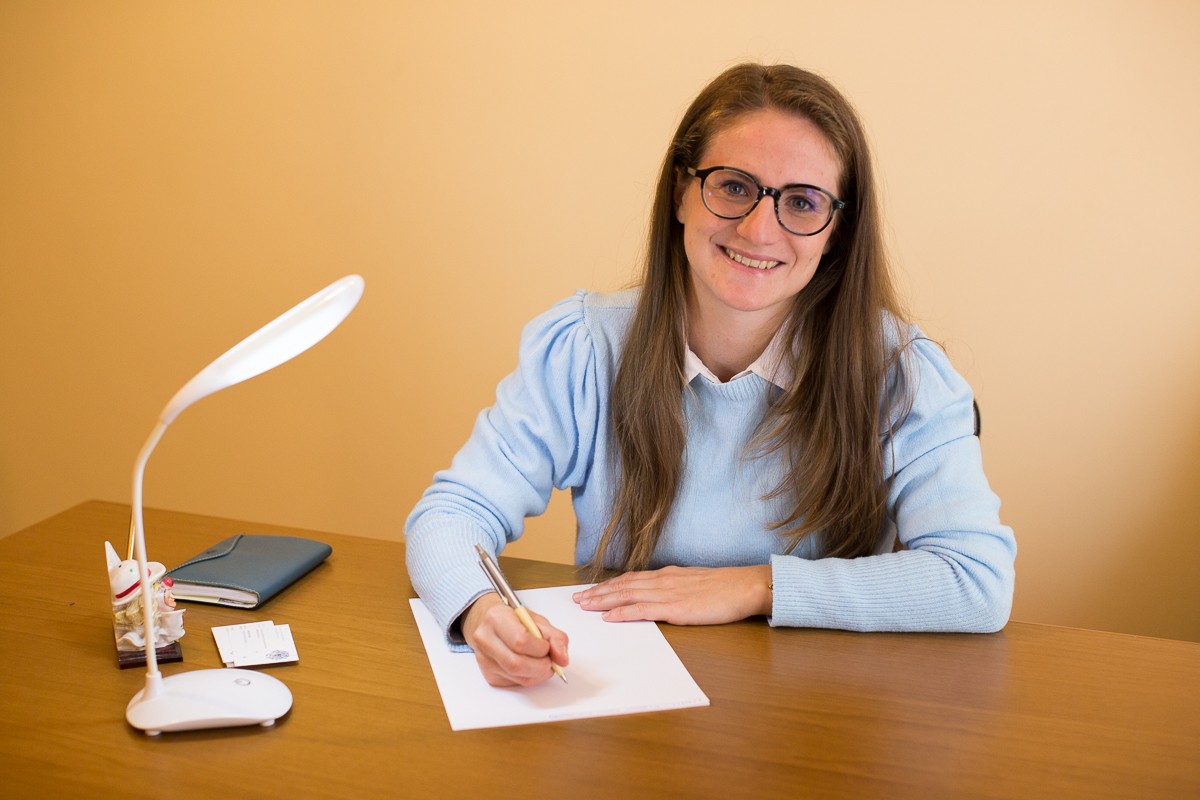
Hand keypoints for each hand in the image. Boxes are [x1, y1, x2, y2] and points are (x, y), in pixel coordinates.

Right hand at [460, 592, 568, 686]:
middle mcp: (485, 639)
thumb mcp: (538, 621)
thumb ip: (555, 638)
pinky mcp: (488, 674)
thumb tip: (562, 660)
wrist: (491, 624)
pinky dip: (529, 677)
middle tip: (548, 660)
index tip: (547, 647)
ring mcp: (484, 659)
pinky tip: (530, 667)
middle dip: (541, 666)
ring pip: (517, 677)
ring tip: (542, 663)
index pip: (520, 641)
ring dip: (538, 674)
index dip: (540, 649)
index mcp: (497, 619)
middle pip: (516, 664)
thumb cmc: (515, 620)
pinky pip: (515, 683)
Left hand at [573, 564, 771, 624]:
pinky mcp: (675, 608)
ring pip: (627, 595)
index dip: (609, 585)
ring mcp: (668, 593)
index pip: (631, 578)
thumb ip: (677, 587)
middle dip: (598, 592)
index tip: (591, 590)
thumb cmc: (725, 587)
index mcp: (668, 575)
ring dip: (603, 600)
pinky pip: (642, 609)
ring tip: (584, 606)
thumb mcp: (695, 583)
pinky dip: (622, 612)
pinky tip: (609, 617)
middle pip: (623, 585)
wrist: (745, 586)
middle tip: (577, 598)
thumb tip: (662, 594)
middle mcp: (663, 580)